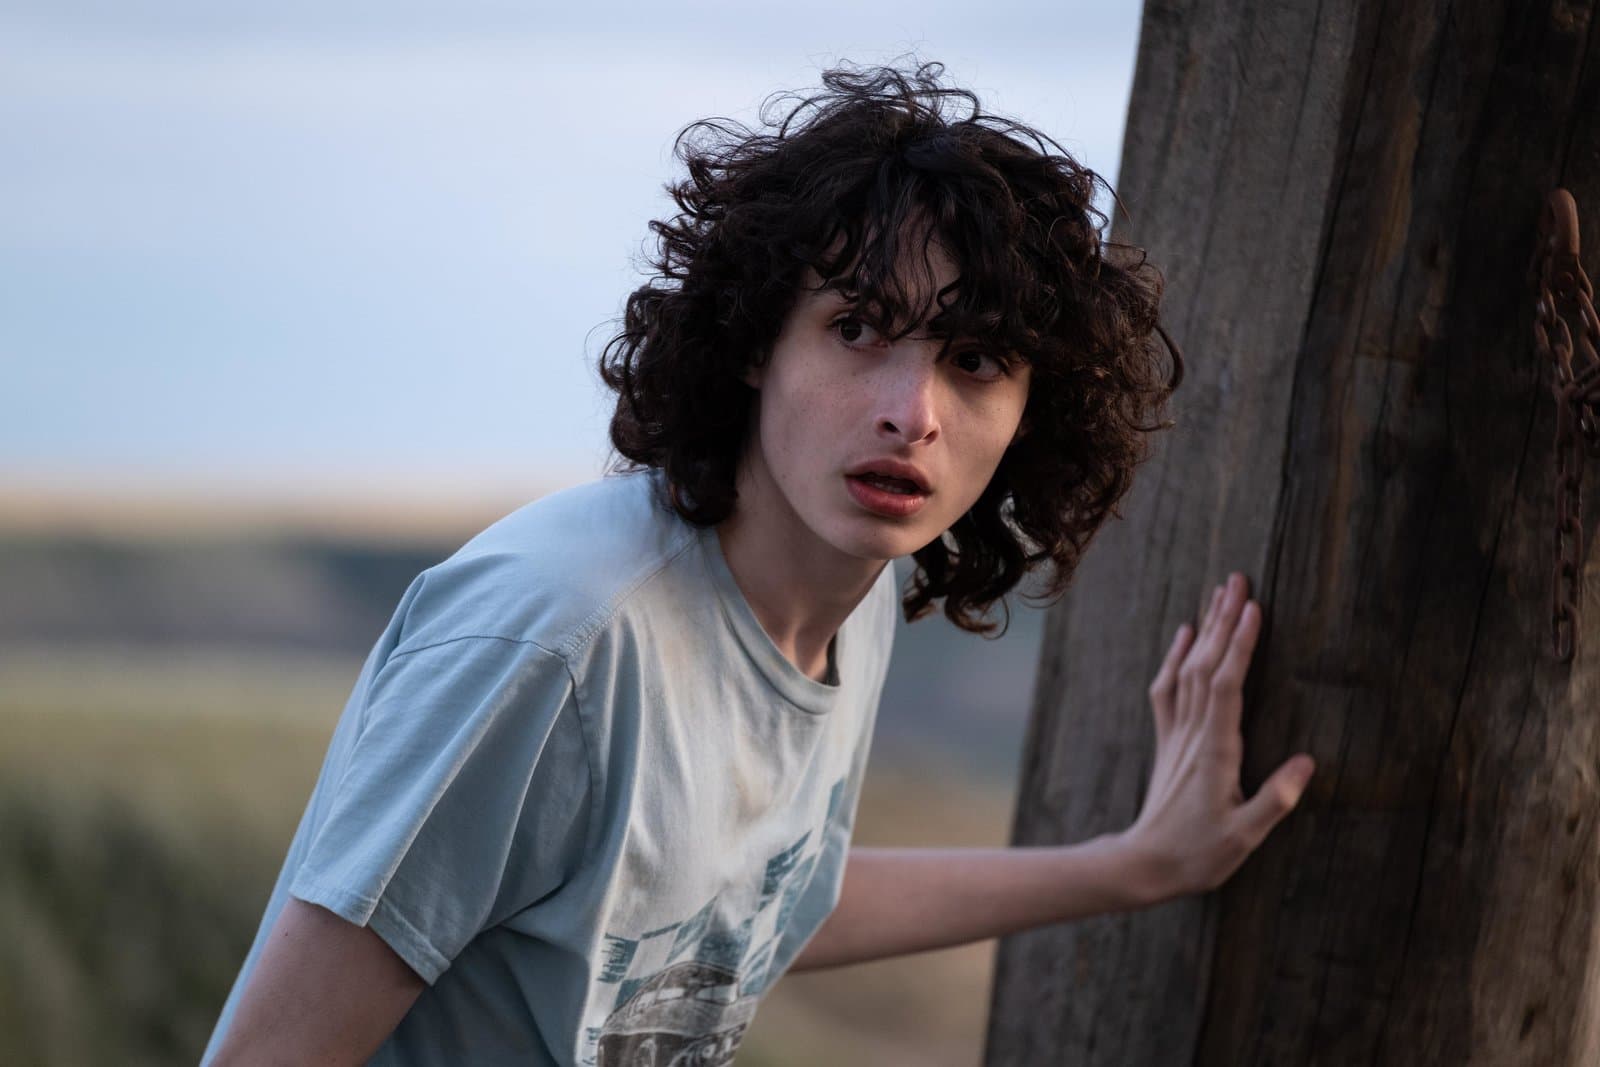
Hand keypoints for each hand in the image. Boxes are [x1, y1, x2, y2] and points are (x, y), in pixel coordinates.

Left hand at [1122, 572, 1314, 901]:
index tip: (1253, 609)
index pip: (1227, 686)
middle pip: (1207, 666)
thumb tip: (1308, 762)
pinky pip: (1168, 690)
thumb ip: (1276, 800)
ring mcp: (1177, 735)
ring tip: (1219, 593)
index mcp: (1216, 752)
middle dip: (1223, 621)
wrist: (1145, 864)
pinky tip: (1185, 634)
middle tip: (1238, 579)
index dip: (1239, 646)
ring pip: (1189, 671)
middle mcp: (1193, 735)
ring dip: (1205, 630)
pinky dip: (1176, 658)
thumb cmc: (1198, 855)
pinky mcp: (1169, 742)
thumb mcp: (1245, 836)